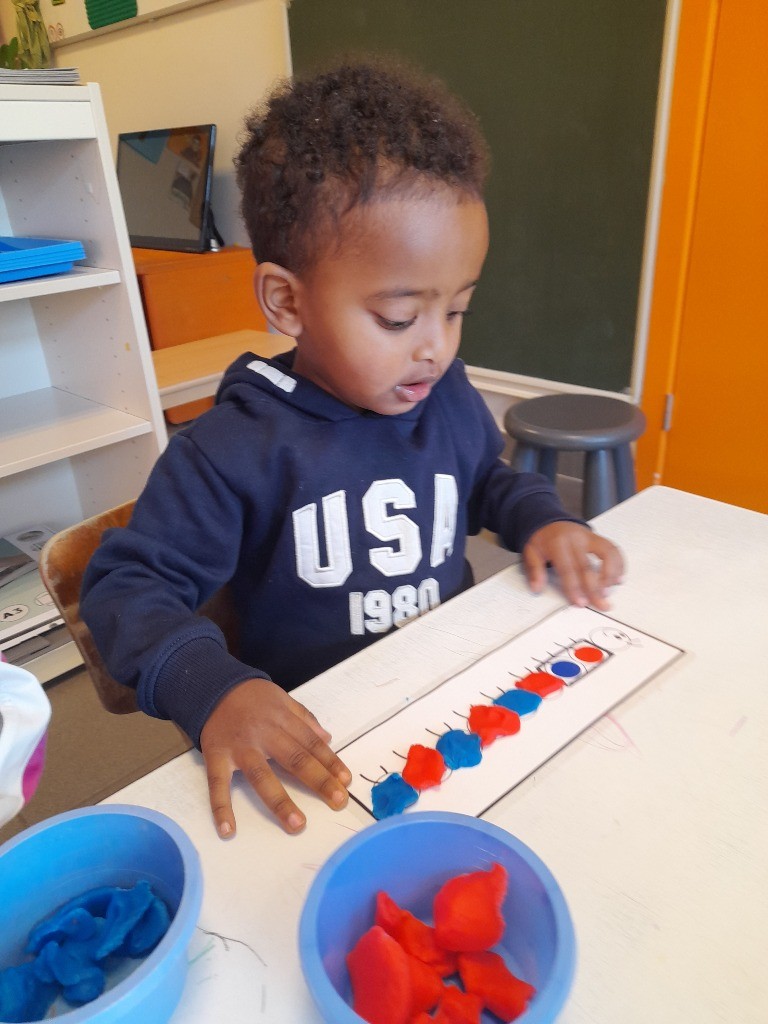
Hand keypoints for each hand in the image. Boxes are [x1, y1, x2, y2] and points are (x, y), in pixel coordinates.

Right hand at [200, 677, 351, 837]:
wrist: (212, 687)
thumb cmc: (252, 697)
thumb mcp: (282, 698)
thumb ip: (304, 718)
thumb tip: (327, 739)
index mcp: (282, 719)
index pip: (311, 743)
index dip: (330, 762)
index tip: (345, 782)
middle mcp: (264, 734)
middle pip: (294, 759)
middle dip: (318, 781)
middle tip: (338, 802)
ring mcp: (239, 748)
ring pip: (262, 776)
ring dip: (280, 801)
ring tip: (297, 824)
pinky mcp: (216, 757)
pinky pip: (218, 785)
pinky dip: (221, 808)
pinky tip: (228, 830)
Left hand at [522, 521, 623, 609]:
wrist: (549, 521)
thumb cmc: (541, 539)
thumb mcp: (530, 552)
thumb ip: (534, 570)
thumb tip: (537, 588)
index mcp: (557, 544)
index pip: (568, 569)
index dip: (575, 588)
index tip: (581, 603)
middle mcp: (576, 539)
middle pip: (588, 566)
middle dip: (596, 588)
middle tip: (602, 604)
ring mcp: (589, 537)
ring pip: (607, 554)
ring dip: (611, 574)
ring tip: (609, 591)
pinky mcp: (598, 538)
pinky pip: (613, 549)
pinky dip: (619, 564)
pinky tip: (618, 578)